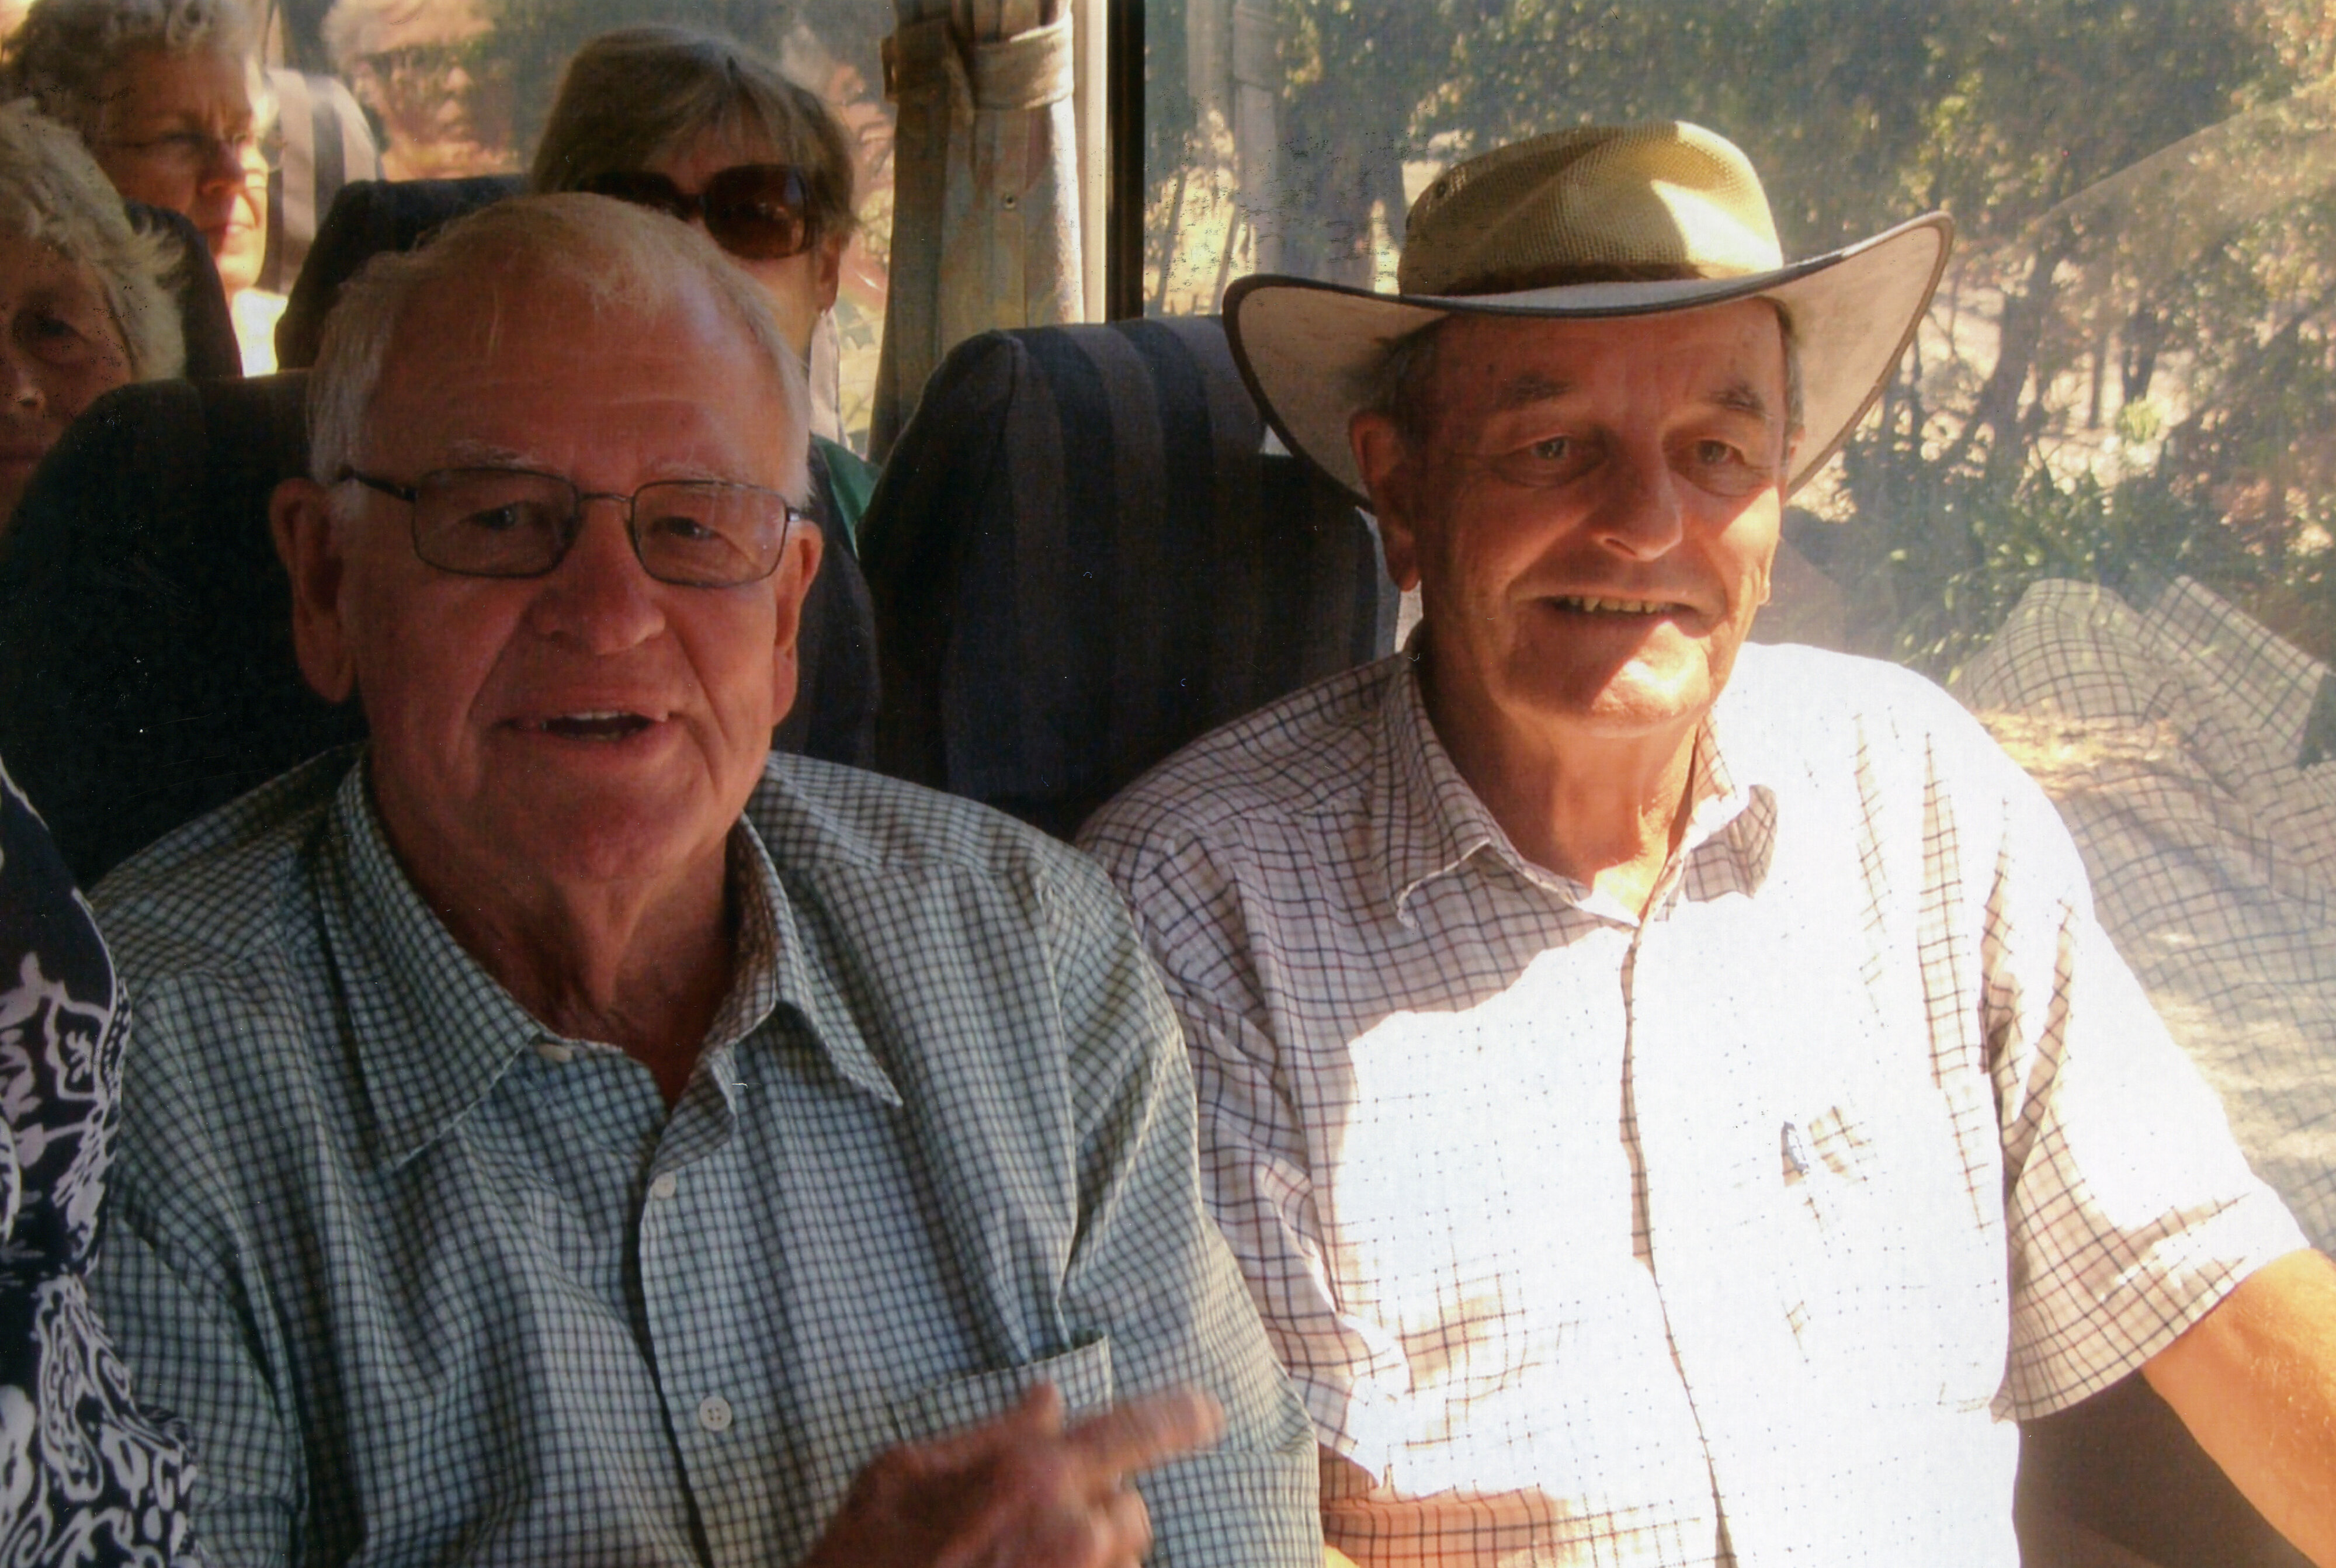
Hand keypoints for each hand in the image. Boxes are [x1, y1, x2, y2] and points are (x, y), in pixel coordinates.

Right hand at [801, 1382, 1225, 1566]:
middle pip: (1131, 1510)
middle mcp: (1069, 1534)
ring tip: (1013, 1562)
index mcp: (1028, 1476)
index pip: (1134, 1431)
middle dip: (1098, 1509)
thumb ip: (986, 1432)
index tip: (1209, 1412)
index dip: (1179, 1417)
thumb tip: (1050, 1398)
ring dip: (1087, 1558)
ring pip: (1119, 1562)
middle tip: (1035, 1523)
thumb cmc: (861, 1559)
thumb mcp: (899, 1473)